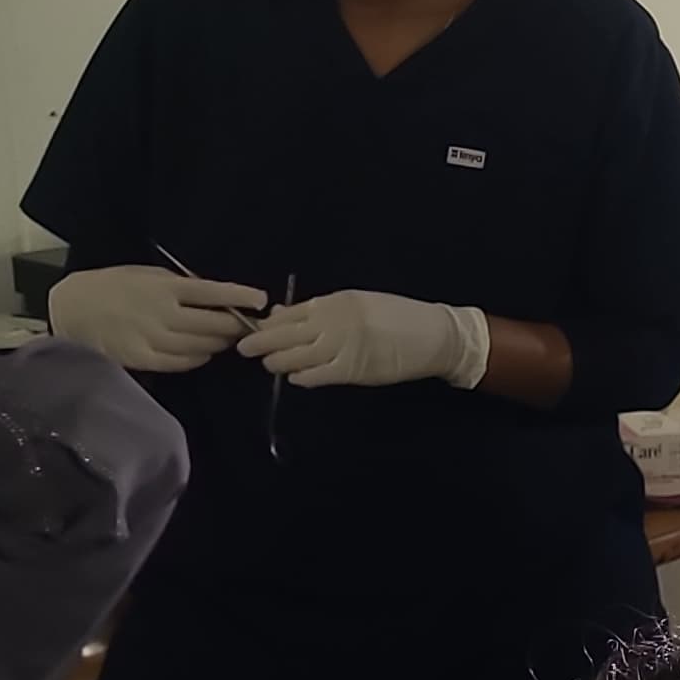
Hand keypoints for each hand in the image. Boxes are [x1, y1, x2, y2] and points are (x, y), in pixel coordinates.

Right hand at [46, 265, 265, 373]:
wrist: (72, 307)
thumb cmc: (114, 285)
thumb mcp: (148, 274)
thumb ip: (180, 285)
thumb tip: (215, 297)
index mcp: (165, 287)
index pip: (212, 292)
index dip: (240, 297)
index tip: (260, 299)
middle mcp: (162, 313)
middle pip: (212, 325)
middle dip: (234, 326)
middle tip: (246, 326)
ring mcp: (152, 338)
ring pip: (200, 347)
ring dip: (218, 344)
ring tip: (225, 340)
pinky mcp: (142, 359)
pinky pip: (180, 363)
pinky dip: (197, 359)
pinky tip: (202, 354)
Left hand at [239, 289, 485, 389]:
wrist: (434, 336)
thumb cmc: (397, 317)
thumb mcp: (358, 303)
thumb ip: (322, 310)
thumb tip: (283, 315)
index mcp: (335, 302)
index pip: (289, 313)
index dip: (267, 323)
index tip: (254, 329)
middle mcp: (334, 322)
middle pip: (284, 334)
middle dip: (259, 342)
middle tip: (244, 349)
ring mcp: (342, 347)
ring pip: (293, 356)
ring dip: (276, 361)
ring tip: (269, 364)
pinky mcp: (351, 371)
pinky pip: (314, 376)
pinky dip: (300, 377)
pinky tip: (295, 377)